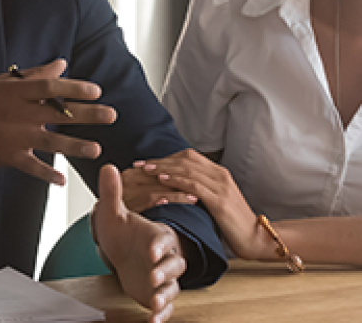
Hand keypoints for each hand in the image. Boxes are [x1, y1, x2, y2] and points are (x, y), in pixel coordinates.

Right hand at [0, 59, 115, 200]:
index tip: (96, 91)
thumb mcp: (1, 83)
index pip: (51, 88)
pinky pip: (32, 167)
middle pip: (59, 113)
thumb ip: (33, 75)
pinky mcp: (7, 157)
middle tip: (111, 115)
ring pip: (51, 142)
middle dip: (87, 115)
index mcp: (16, 92)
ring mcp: (13, 136)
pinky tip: (62, 181)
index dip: (75, 89)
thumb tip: (62, 64)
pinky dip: (46, 175)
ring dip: (76, 146)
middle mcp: (18, 113)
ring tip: (97, 149)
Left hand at [92, 164, 185, 322]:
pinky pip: (166, 305)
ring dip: (166, 294)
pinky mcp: (159, 293)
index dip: (159, 245)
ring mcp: (162, 276)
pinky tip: (154, 321)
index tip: (151, 251)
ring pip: (172, 286)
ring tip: (156, 303)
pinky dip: (162, 314)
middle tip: (153, 278)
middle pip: (174, 265)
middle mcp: (164, 257)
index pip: (163, 239)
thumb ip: (111, 192)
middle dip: (165, 272)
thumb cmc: (121, 231)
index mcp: (156, 236)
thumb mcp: (112, 213)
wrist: (121, 251)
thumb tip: (106, 166)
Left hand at [135, 149, 272, 259]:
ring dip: (164, 168)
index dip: (166, 158)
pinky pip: (194, 185)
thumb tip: (175, 186)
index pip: (188, 157)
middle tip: (140, 164)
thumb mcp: (215, 201)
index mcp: (219, 173)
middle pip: (185, 159)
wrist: (256, 237)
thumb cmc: (232, 223)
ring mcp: (221, 186)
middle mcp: (220, 175)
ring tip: (146, 170)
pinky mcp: (220, 200)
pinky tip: (162, 180)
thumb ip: (200, 189)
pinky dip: (177, 180)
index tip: (147, 162)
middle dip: (160, 160)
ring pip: (188, 169)